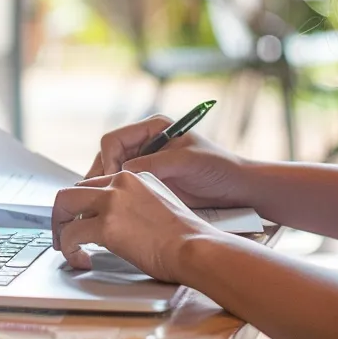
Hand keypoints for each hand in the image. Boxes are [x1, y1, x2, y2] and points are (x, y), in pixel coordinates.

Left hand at [52, 171, 217, 282]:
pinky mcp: (106, 224)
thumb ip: (138, 204)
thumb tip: (122, 221)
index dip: (85, 206)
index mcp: (135, 176)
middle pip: (74, 189)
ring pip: (64, 204)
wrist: (197, 248)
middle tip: (62, 232)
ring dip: (60, 227)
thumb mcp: (162, 205)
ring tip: (65, 247)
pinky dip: (69, 249)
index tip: (82, 222)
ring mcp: (112, 201)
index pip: (97, 184)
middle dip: (63, 212)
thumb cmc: (187, 238)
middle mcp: (121, 182)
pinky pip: (71, 234)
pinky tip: (80, 260)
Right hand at [85, 114, 254, 207]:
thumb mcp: (186, 161)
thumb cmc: (219, 168)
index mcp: (153, 129)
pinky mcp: (149, 184)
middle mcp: (145, 145)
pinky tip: (116, 209)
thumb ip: (153, 164)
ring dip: (105, 188)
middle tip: (98, 196)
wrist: (239, 191)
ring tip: (102, 205)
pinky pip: (122, 189)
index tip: (113, 179)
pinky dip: (115, 198)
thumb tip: (122, 172)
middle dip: (101, 176)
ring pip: (110, 175)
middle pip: (107, 157)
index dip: (108, 160)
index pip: (113, 140)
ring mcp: (146, 166)